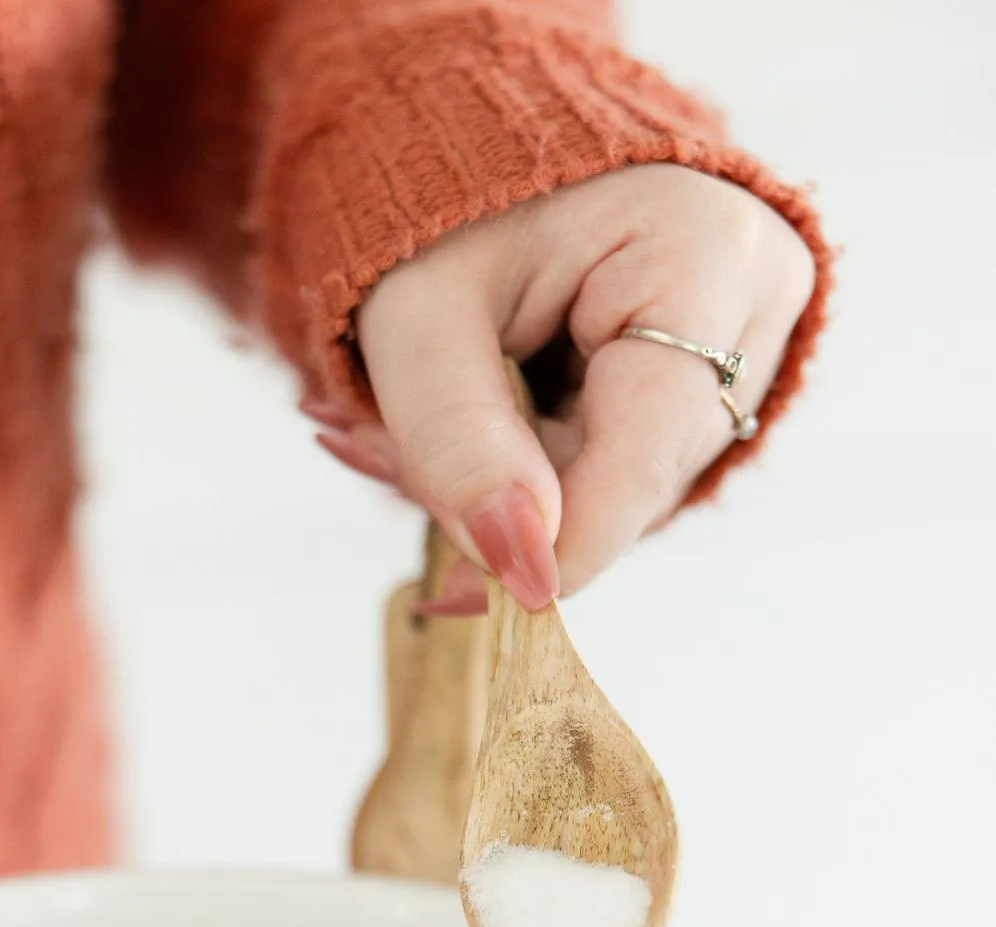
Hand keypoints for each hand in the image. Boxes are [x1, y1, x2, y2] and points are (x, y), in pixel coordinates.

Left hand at [311, 164, 816, 611]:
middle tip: (364, 445)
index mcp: (703, 256)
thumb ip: (459, 442)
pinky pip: (612, 467)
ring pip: (614, 487)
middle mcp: (755, 304)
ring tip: (392, 423)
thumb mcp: (419, 314)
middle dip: (497, 495)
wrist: (480, 136)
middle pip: (625, 480)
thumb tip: (520, 573)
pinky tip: (458, 424)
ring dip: (497, 484)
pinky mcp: (710, 377)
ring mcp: (747, 343)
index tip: (470, 598)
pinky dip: (522, 467)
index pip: (645, 453)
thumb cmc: (449, 203)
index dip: (559, 542)